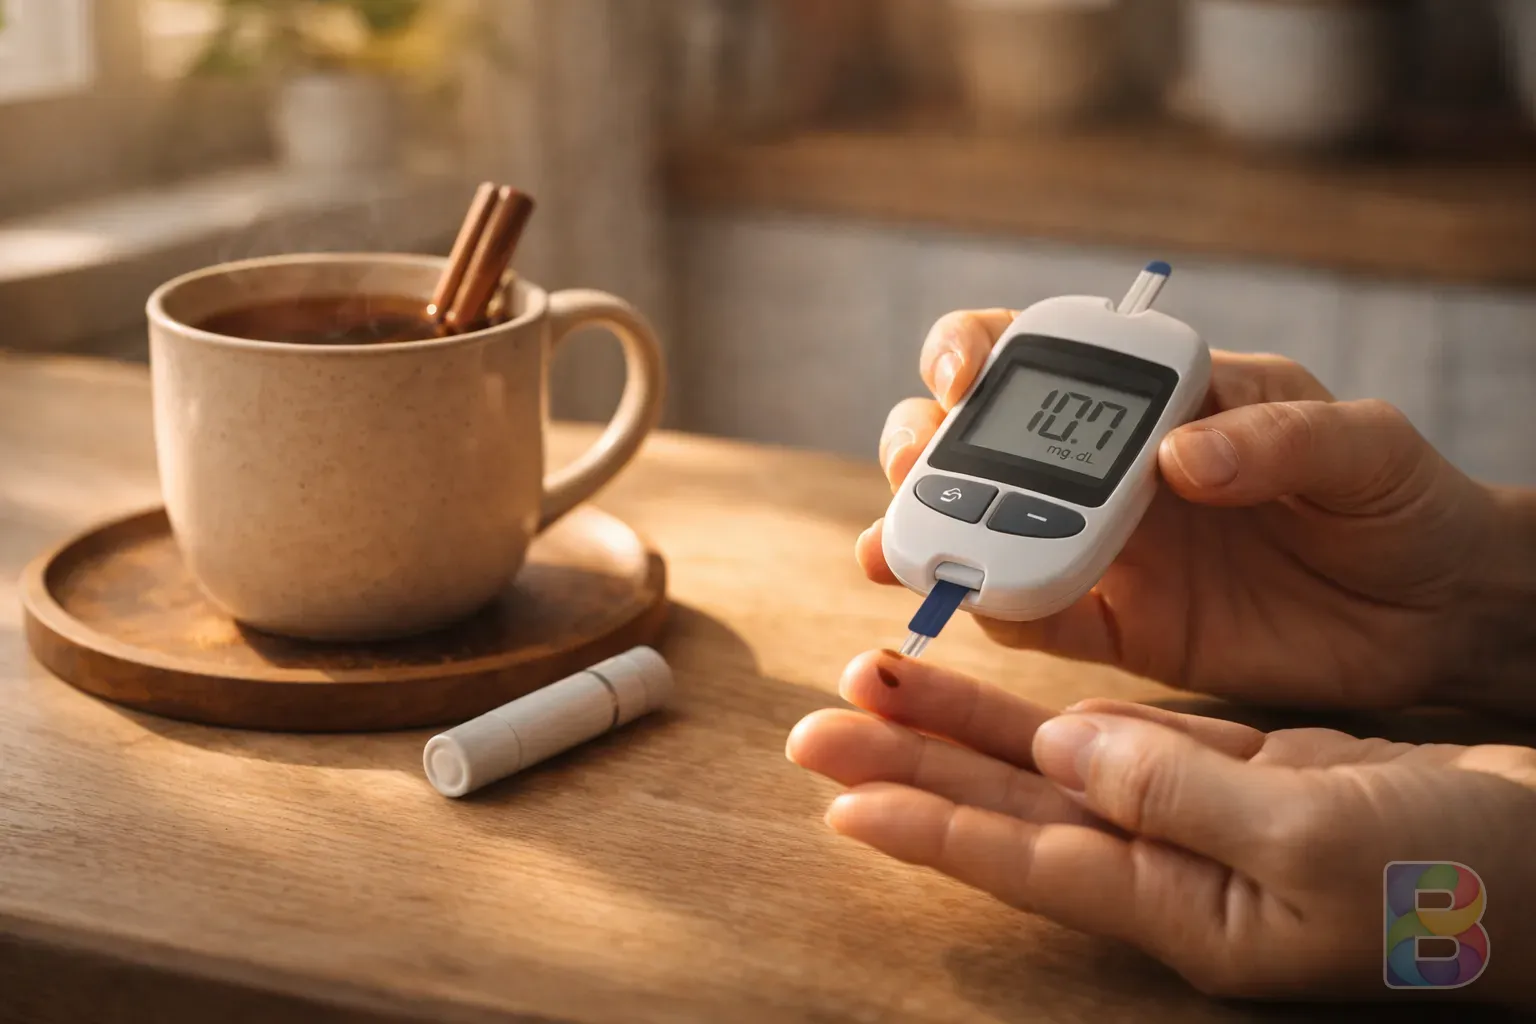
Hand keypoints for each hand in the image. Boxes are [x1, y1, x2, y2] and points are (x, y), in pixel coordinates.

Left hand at [788, 652, 1535, 1003]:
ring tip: (874, 681)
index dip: (933, 830)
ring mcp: (1197, 821)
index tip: (842, 798)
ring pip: (1048, 766)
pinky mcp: (1230, 776)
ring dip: (961, 725)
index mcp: (1190, 910)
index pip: (1029, 862)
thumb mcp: (1319, 839)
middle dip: (912, 763)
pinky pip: (1116, 741)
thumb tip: (1067, 754)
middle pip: (1011, 811)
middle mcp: (1173, 870)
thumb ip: (1182, 797)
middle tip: (816, 725)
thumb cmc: (1463, 875)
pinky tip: (989, 697)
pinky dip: (1049, 714)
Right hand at [863, 309, 1512, 711]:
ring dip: (926, 534)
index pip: (1034, 352)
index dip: (971, 352)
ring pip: (982, 530)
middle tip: (910, 470)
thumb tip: (1178, 459)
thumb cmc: (1399, 501)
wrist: (1435, 617)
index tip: (960, 378)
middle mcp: (1106, 470)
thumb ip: (1278, 436)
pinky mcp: (1118, 629)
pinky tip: (967, 608)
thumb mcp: (1360, 443)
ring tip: (895, 552)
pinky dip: (992, 613)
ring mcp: (1103, 550)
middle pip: (974, 442)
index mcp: (1151, 399)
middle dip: (920, 447)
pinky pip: (1035, 621)